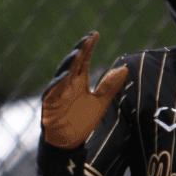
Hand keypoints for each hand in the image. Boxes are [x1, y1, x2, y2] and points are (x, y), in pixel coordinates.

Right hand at [41, 31, 127, 148]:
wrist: (69, 141)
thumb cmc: (82, 120)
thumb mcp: (101, 101)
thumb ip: (110, 86)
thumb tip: (125, 68)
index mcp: (79, 80)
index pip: (84, 59)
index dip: (89, 47)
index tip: (95, 34)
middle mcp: (67, 82)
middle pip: (73, 62)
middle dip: (80, 49)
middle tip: (88, 38)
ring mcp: (57, 91)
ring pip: (62, 72)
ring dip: (70, 62)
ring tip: (78, 51)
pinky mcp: (50, 102)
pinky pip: (53, 90)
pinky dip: (59, 82)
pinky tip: (67, 74)